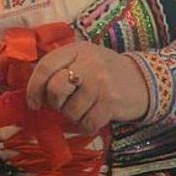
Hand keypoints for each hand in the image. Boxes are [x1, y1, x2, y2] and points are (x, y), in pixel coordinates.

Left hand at [24, 42, 149, 136]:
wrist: (142, 80)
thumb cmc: (104, 72)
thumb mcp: (83, 60)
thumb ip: (60, 69)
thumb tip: (33, 94)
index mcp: (77, 49)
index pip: (46, 66)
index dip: (34, 88)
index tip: (34, 103)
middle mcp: (89, 63)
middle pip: (55, 88)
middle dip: (55, 103)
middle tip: (63, 105)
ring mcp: (101, 82)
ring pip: (70, 111)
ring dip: (73, 117)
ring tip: (84, 109)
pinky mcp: (111, 102)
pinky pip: (86, 123)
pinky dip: (86, 126)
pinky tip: (93, 118)